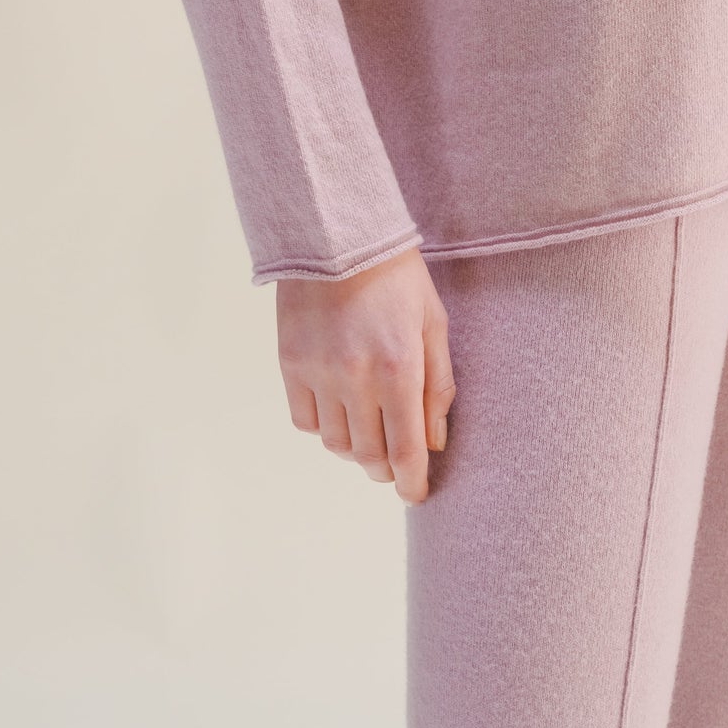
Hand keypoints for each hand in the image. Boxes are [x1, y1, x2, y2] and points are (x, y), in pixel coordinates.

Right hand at [277, 247, 455, 504]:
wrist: (338, 233)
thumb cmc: (397, 276)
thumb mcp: (433, 322)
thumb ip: (438, 386)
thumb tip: (435, 443)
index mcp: (399, 368)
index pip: (404, 451)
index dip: (411, 483)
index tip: (414, 494)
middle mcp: (356, 378)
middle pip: (368, 455)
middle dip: (385, 469)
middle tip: (395, 464)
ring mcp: (318, 373)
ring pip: (335, 444)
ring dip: (355, 449)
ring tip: (368, 431)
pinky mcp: (290, 364)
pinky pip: (305, 421)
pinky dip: (323, 426)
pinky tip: (338, 409)